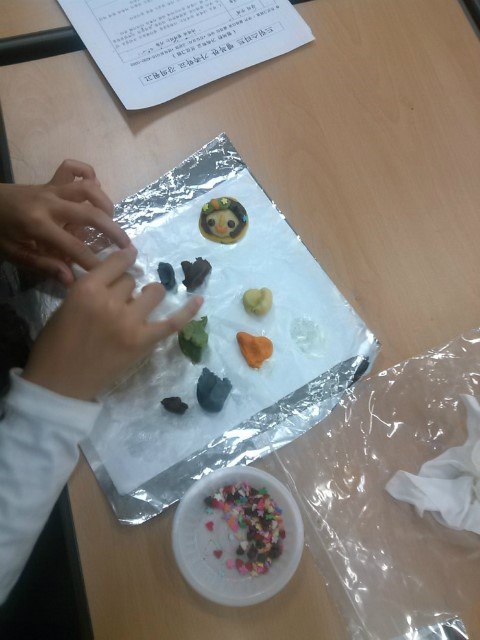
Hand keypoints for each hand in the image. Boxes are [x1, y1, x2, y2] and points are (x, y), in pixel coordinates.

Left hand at [0, 159, 130, 284]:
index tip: (108, 273)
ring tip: (112, 219)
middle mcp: (50, 203)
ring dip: (105, 203)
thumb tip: (71, 279)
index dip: (93, 261)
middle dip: (113, 231)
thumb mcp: (14, 253)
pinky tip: (94, 189)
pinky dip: (88, 174)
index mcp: (38, 224)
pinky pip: (74, 169)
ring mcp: (51, 189)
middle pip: (91, 214)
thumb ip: (43, 265)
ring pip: (88, 188)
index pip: (73, 246)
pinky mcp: (51, 181)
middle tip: (127, 247)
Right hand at [22, 246, 202, 399]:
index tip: (129, 257)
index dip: (124, 259)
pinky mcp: (143, 342)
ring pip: (154, 292)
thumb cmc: (55, 345)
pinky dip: (188, 311)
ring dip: (148, 295)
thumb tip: (115, 278)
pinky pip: (173, 322)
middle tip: (116, 302)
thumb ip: (90, 289)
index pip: (117, 262)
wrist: (60, 384)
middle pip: (132, 280)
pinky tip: (200, 299)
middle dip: (126, 287)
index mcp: (86, 289)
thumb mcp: (66, 306)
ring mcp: (130, 322)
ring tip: (140, 305)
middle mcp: (110, 301)